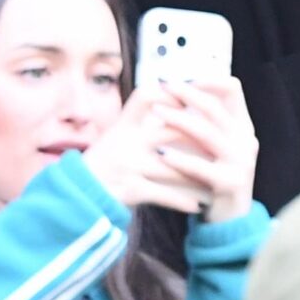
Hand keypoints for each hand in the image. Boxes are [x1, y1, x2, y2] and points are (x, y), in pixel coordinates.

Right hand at [81, 84, 209, 213]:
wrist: (79, 195)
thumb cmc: (104, 162)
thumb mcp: (115, 135)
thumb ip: (139, 121)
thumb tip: (170, 98)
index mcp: (122, 125)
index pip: (145, 96)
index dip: (170, 95)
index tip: (192, 102)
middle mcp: (126, 141)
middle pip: (171, 130)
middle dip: (199, 138)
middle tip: (220, 143)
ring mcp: (129, 166)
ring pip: (174, 167)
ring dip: (197, 174)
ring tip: (216, 177)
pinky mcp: (130, 190)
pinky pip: (164, 195)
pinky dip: (182, 200)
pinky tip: (197, 204)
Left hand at [152, 77, 258, 222]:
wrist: (231, 221)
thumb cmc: (215, 179)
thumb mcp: (217, 147)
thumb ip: (206, 123)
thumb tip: (180, 90)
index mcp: (244, 127)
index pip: (233, 89)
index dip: (208, 81)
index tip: (183, 80)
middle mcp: (246, 140)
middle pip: (216, 107)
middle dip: (187, 94)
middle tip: (163, 86)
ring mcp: (241, 162)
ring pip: (208, 132)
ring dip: (179, 119)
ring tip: (156, 112)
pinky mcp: (230, 183)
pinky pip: (201, 167)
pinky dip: (180, 158)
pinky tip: (161, 154)